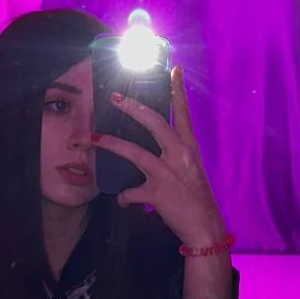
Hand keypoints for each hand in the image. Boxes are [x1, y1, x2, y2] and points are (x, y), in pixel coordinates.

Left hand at [92, 66, 226, 249]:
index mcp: (190, 149)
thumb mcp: (193, 171)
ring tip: (94, 139)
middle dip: (132, 108)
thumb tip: (161, 151)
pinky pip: (131, 192)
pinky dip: (124, 197)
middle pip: (154, 122)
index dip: (178, 90)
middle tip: (114, 97)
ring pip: (134, 152)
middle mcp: (180, 156)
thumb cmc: (198, 200)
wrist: (205, 228)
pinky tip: (123, 201)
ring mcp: (168, 174)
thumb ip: (178, 157)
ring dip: (111, 145)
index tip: (173, 70)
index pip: (184, 113)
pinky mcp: (157, 194)